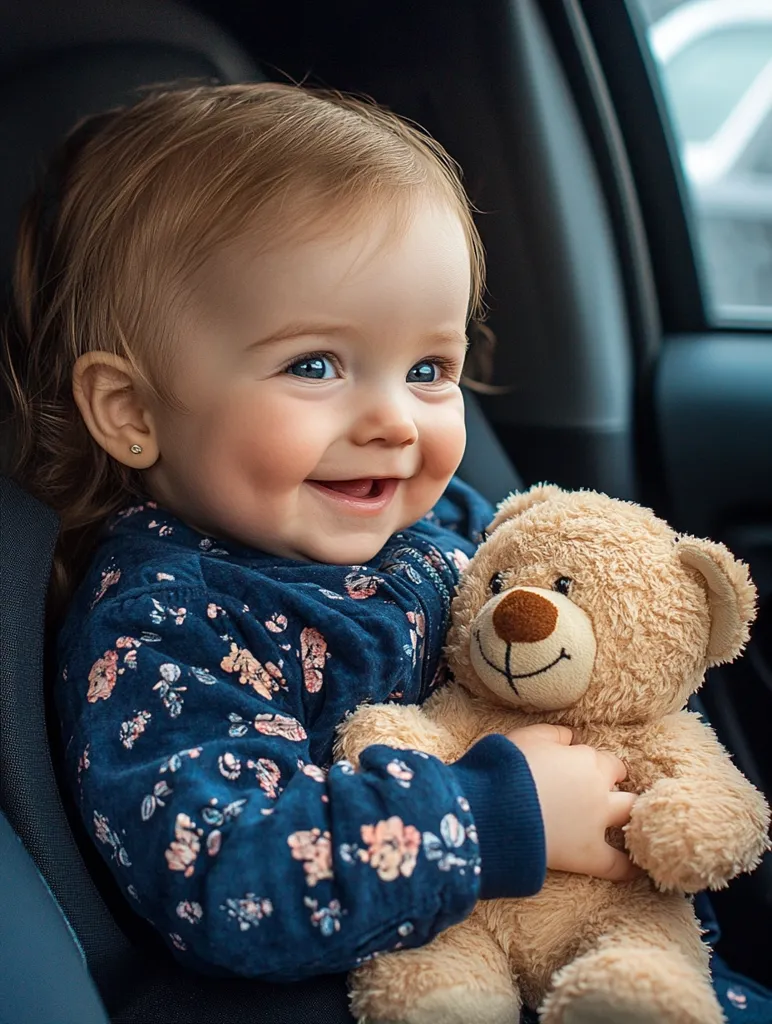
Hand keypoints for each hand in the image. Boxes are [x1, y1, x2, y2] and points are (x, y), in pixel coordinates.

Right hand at [507, 723, 638, 881]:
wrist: (496, 807)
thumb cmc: (507, 767)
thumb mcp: (527, 738)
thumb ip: (554, 734)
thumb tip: (571, 736)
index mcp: (585, 760)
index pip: (605, 761)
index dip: (597, 766)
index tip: (588, 772)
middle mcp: (598, 789)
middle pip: (622, 784)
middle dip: (619, 788)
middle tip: (607, 795)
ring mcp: (596, 822)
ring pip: (629, 817)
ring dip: (630, 817)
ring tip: (628, 824)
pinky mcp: (589, 854)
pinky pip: (617, 864)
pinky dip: (627, 867)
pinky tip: (635, 868)